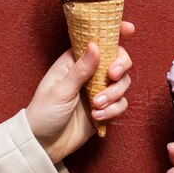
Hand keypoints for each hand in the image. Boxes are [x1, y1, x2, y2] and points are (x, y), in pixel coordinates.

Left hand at [26, 21, 133, 162]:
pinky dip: (113, 110)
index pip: (97, 41)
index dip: (115, 32)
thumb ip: (81, 69)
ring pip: (123, 83)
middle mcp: (90, 73)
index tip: (129, 28)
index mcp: (75, 61)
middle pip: (119, 60)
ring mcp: (99, 91)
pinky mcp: (106, 108)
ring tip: (96, 105)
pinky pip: (121, 104)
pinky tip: (96, 116)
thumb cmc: (44, 112)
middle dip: (120, 66)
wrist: (44, 144)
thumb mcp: (60, 89)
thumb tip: (95, 45)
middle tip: (112, 75)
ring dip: (113, 93)